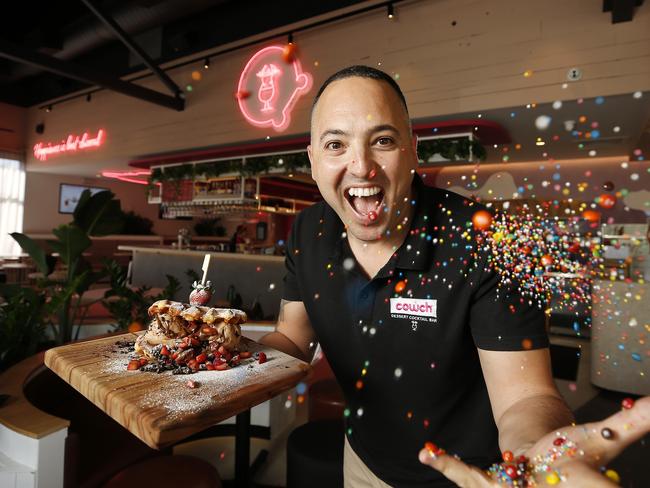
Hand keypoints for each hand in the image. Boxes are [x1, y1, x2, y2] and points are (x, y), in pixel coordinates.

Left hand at [418, 396, 649, 486]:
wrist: (547, 460)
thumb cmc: (574, 453)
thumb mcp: (603, 437)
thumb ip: (634, 423)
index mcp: (573, 485)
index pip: (582, 485)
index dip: (582, 484)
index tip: (562, 476)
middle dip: (525, 485)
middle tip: (525, 476)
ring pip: (485, 486)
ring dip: (471, 479)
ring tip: (441, 461)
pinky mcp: (485, 482)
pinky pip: (463, 473)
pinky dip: (446, 463)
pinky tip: (427, 453)